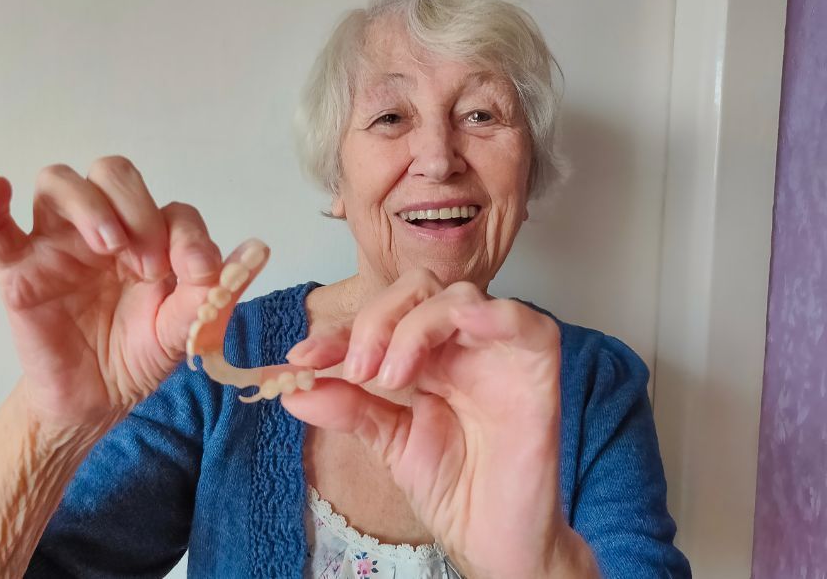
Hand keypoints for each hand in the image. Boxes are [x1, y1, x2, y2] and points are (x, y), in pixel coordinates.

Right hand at [0, 156, 225, 429]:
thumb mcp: (187, 327)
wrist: (98, 401)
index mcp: (149, 237)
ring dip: (88, 205)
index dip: (185, 233)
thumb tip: (259, 249)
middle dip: (135, 205)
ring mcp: (58, 244)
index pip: (168, 208)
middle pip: (112, 173)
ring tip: (107, 248)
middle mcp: (104, 229)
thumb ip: (216, 288)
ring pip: (59, 184)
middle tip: (145, 260)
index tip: (194, 274)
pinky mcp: (18, 271)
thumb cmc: (141, 355)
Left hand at [281, 269, 597, 577]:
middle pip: (417, 290)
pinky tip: (456, 329)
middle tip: (358, 369)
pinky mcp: (536, 364)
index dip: (338, 334)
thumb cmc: (455, 490)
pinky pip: (521, 319)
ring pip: (457, 296)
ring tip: (392, 376)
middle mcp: (462, 345)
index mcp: (428, 356)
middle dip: (376, 321)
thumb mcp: (388, 442)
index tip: (300, 360)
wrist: (494, 539)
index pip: (381, 322)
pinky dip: (487, 314)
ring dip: (414, 325)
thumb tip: (294, 390)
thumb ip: (348, 408)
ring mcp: (499, 351)